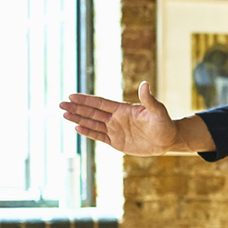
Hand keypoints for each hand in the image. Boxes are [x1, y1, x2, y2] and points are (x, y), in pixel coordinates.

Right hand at [60, 81, 178, 155]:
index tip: (72, 96)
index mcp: (122, 109)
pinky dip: (88, 132)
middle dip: (76, 108)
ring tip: (64, 114)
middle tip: (61, 104)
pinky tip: (77, 128)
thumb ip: (149, 99)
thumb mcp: (157, 111)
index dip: (86, 100)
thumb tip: (145, 84)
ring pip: (92, 123)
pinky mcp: (117, 142)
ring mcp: (115, 130)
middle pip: (92, 112)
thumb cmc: (164, 124)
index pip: (100, 103)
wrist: (167, 140)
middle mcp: (116, 118)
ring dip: (78, 119)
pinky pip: (99, 136)